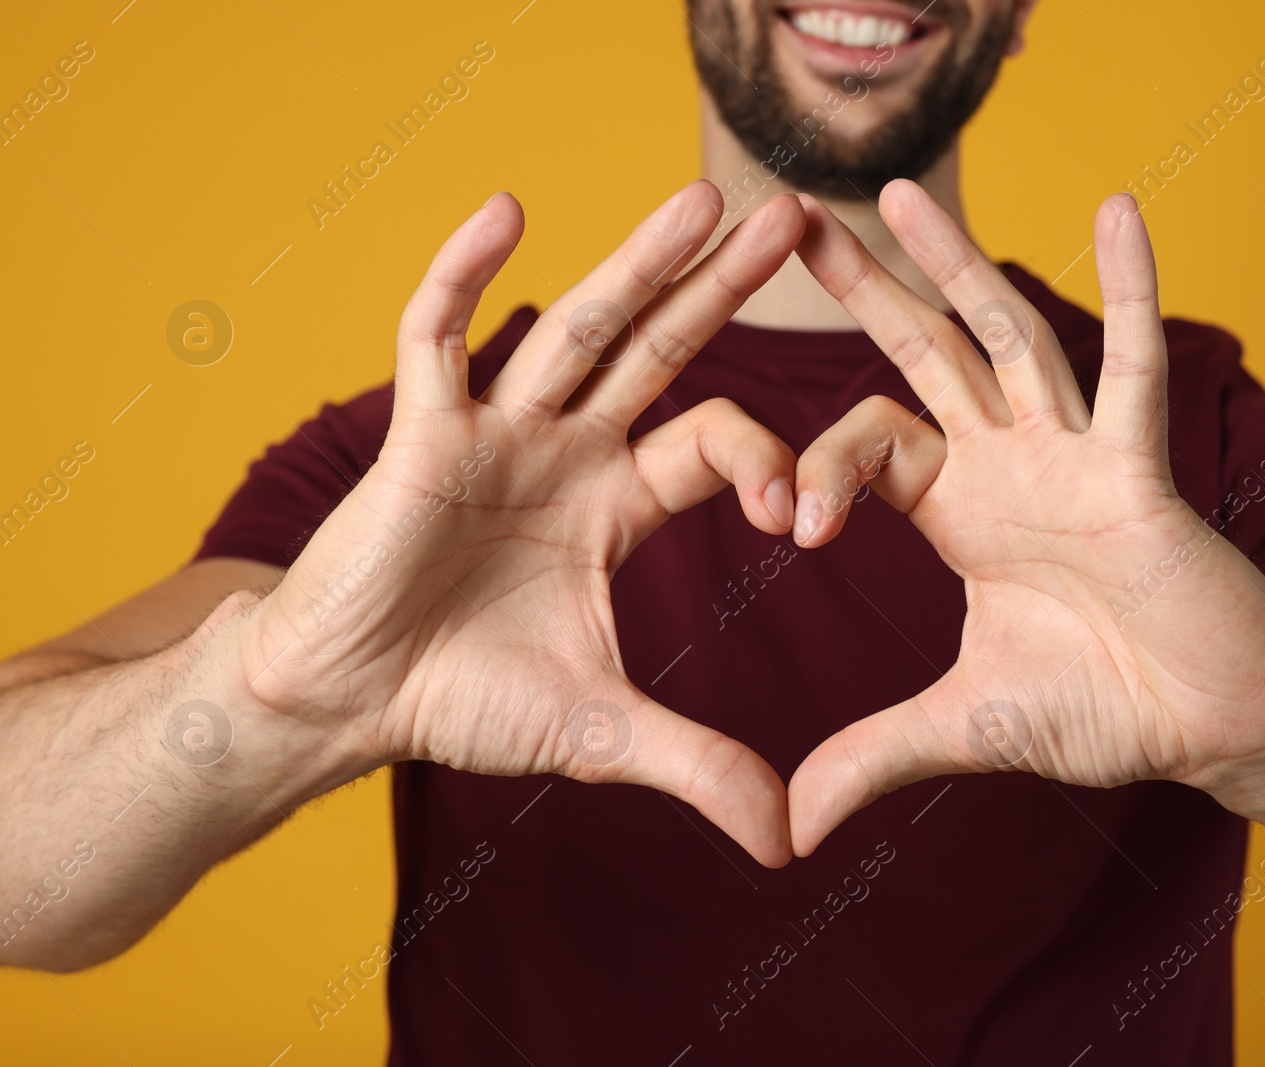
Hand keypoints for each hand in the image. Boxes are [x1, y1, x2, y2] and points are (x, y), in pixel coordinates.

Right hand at [241, 183, 805, 866]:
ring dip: (638, 262)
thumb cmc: (465, 702)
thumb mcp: (602, 736)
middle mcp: (566, 451)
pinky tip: (507, 210)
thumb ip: (698, 767)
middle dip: (723, 289)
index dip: (764, 455)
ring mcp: (494, 434)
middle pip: (660, 351)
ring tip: (705, 198)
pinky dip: (466, 277)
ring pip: (576, 329)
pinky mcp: (419, 436)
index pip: (711, 440)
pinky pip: (439, 338)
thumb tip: (791, 844)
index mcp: (617, 503)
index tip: (801, 508)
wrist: (346, 704)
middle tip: (795, 217)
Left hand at [784, 181, 1264, 854]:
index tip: (786, 530)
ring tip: (897, 192)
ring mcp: (1075, 456)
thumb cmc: (1104, 710)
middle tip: (792, 218)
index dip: (817, 471)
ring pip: (1007, 336)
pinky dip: (1133, 289)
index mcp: (960, 511)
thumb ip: (872, 757)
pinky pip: (1135, 368)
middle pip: (922, 356)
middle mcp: (1010, 465)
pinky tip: (1120, 208)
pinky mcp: (1143, 470)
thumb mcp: (964, 727)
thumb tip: (783, 830)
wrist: (1212, 728)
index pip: (868, 445)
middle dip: (863, 291)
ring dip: (955, 264)